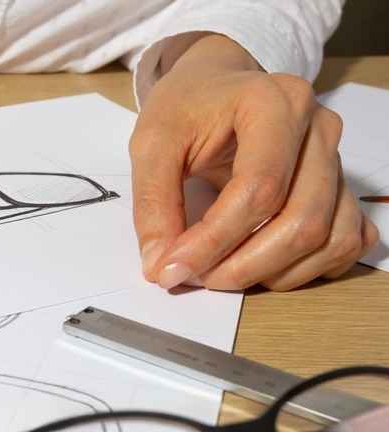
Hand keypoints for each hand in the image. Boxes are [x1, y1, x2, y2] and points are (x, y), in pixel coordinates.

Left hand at [129, 34, 378, 290]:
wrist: (216, 86)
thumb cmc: (188, 107)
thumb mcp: (152, 143)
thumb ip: (153, 203)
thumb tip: (160, 266)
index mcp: (274, 103)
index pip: (259, 188)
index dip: (214, 241)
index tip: (173, 268)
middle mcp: (319, 129)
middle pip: (301, 221)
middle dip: (244, 265)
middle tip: (198, 277)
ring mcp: (337, 160)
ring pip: (329, 239)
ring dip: (274, 273)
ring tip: (222, 272)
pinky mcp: (342, 187)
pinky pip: (347, 242)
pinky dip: (308, 269)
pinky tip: (264, 266)